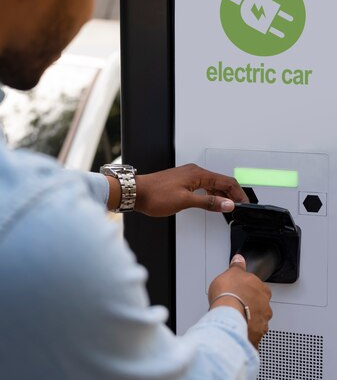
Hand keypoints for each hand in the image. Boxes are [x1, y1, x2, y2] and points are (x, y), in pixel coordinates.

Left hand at [133, 163, 248, 216]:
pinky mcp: (182, 182)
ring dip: (222, 194)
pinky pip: (203, 186)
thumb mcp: (185, 201)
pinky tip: (212, 202)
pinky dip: (211, 194)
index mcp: (197, 174)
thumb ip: (208, 202)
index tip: (244, 204)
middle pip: (220, 182)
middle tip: (240, 207)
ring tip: (229, 206)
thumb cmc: (155, 195)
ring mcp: (187, 176)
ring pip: (212, 184)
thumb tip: (227, 204)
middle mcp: (194, 172)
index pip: (225, 181)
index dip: (237, 193)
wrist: (136, 193)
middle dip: (232, 194)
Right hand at [208, 254, 272, 348]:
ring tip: (237, 320)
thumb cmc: (229, 294)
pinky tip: (238, 333)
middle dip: (252, 306)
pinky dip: (247, 335)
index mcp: (263, 290)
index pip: (260, 289)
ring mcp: (262, 324)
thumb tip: (239, 259)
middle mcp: (266, 308)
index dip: (250, 290)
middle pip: (261, 306)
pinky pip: (253, 337)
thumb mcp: (232, 272)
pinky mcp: (256, 338)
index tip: (243, 291)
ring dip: (250, 321)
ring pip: (258, 322)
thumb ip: (237, 266)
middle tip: (239, 305)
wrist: (226, 315)